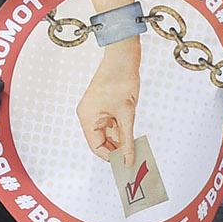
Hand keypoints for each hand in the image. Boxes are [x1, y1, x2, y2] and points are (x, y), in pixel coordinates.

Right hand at [78, 37, 143, 157]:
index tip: (125, 163)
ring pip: (108, 133)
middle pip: (101, 141)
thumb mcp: (126, 115)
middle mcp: (89, 115)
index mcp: (87, 118)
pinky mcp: (105, 106)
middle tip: (132, 158)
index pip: (96, 147)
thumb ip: (127, 139)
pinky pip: (112, 124)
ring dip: (121, 140)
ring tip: (135, 148)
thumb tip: (128, 159)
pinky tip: (133, 137)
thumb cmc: (120, 81)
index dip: (111, 157)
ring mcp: (97, 111)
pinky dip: (122, 130)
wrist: (123, 58)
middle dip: (116, 149)